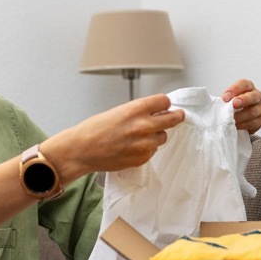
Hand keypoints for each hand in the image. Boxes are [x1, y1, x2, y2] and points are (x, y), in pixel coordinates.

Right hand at [44, 94, 185, 179]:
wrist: (82, 150)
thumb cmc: (95, 129)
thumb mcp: (118, 111)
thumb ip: (139, 111)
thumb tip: (156, 112)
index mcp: (136, 109)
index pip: (164, 101)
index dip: (164, 104)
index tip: (165, 106)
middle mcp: (144, 125)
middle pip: (173, 119)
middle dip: (176, 116)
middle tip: (178, 115)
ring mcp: (145, 143)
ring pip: (163, 137)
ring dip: (156, 135)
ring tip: (139, 136)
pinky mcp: (142, 158)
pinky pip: (153, 150)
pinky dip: (147, 148)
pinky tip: (132, 147)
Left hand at [221, 79, 260, 133]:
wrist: (235, 120)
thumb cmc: (230, 107)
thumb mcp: (226, 100)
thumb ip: (224, 99)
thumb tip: (219, 103)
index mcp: (248, 87)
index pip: (244, 84)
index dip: (235, 89)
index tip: (225, 97)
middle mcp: (257, 96)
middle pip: (254, 96)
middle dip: (244, 100)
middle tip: (234, 104)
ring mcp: (260, 109)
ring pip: (254, 111)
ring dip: (241, 116)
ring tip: (231, 120)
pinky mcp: (260, 121)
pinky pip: (254, 123)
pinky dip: (244, 125)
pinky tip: (236, 126)